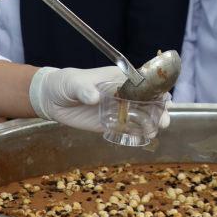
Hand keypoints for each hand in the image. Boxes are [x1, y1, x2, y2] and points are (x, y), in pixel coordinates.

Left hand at [29, 66, 170, 132]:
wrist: (52, 99)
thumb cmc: (66, 83)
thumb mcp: (73, 83)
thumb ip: (84, 89)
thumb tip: (93, 97)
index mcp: (117, 78)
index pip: (142, 82)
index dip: (156, 89)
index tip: (164, 98)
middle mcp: (122, 93)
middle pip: (147, 100)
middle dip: (159, 108)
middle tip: (164, 119)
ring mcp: (117, 109)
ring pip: (141, 115)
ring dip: (152, 122)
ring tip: (156, 131)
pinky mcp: (110, 123)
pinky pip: (128, 128)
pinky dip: (138, 133)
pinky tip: (145, 138)